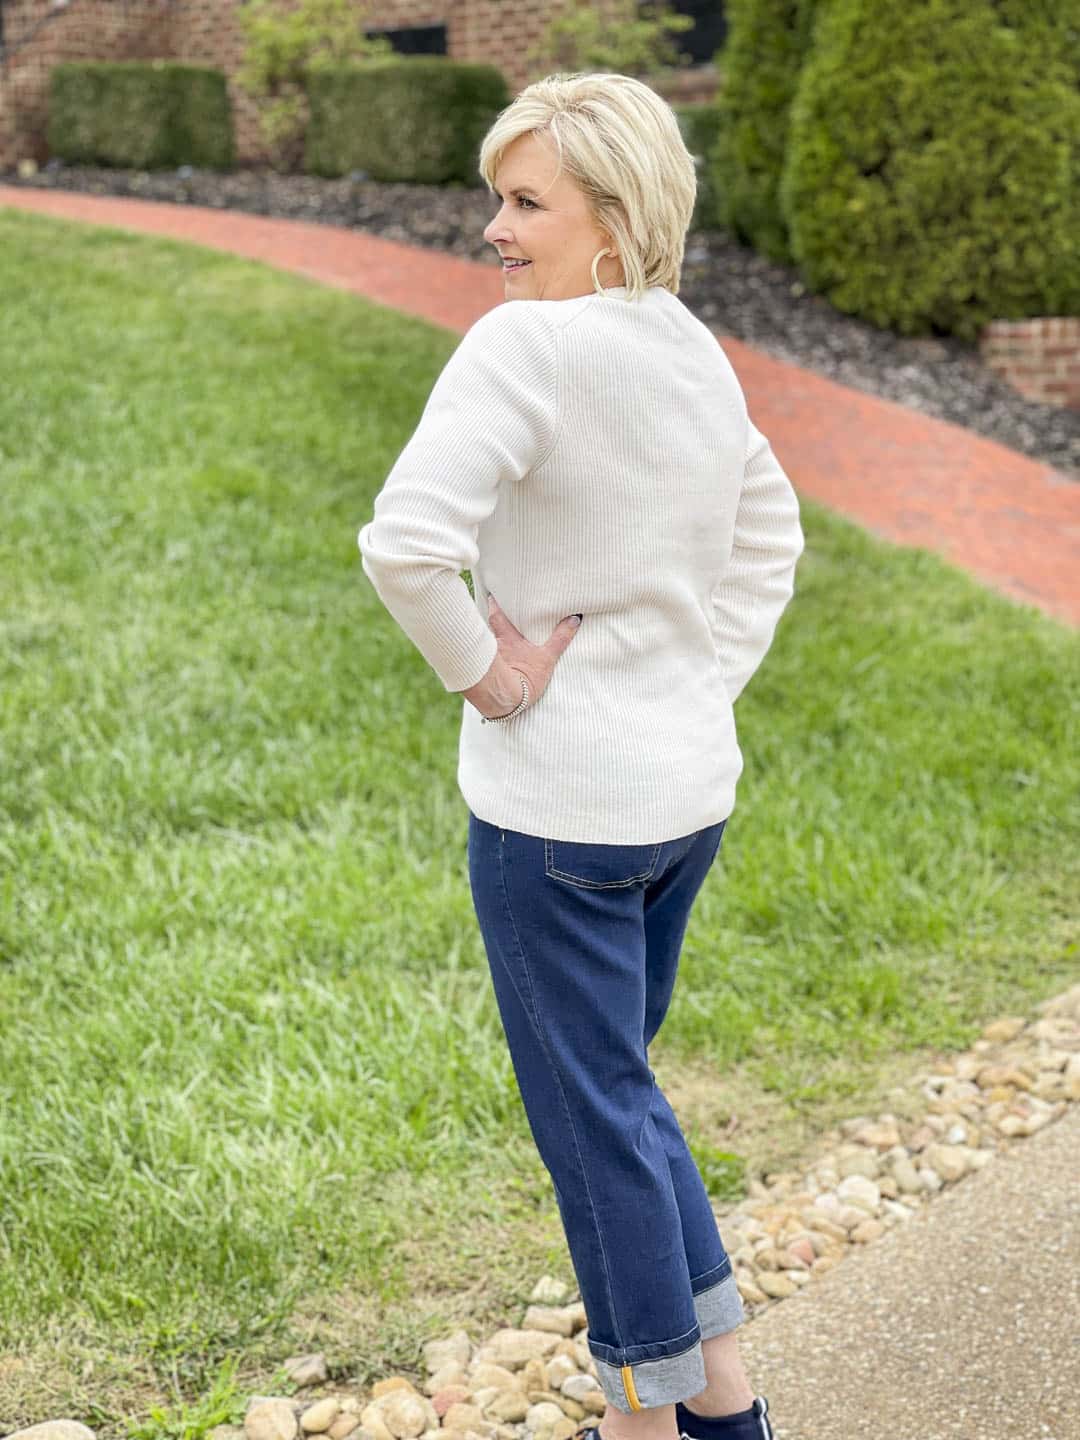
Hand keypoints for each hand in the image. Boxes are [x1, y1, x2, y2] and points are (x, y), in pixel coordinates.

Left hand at [470, 595, 582, 719]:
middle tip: (488, 613)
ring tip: (493, 642)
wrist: (506, 700)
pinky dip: (486, 664)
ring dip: (488, 644)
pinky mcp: (486, 678)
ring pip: (487, 648)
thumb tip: (574, 619)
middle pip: (488, 630)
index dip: (494, 605)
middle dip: (488, 622)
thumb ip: (560, 639)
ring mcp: (490, 663)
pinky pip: (485, 666)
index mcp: (508, 639)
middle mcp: (496, 648)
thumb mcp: (547, 658)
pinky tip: (490, 669)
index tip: (491, 596)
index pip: (497, 617)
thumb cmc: (525, 677)